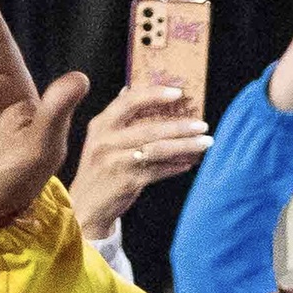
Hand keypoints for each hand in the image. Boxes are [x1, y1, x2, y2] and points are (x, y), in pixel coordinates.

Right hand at [66, 86, 211, 240]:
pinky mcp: (127, 181)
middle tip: (203, 124)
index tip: (178, 92)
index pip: (128, 101)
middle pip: (150, 128)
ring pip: (158, 150)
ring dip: (185, 146)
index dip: (154, 94)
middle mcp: (106, 141)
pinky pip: (159, 171)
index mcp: (101, 125)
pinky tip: (190, 163)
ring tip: (206, 142)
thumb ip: (116, 117)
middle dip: (180, 126)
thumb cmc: (100, 168)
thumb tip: (129, 87)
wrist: (86, 205)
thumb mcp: (101, 140)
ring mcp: (116, 161)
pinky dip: (176, 166)